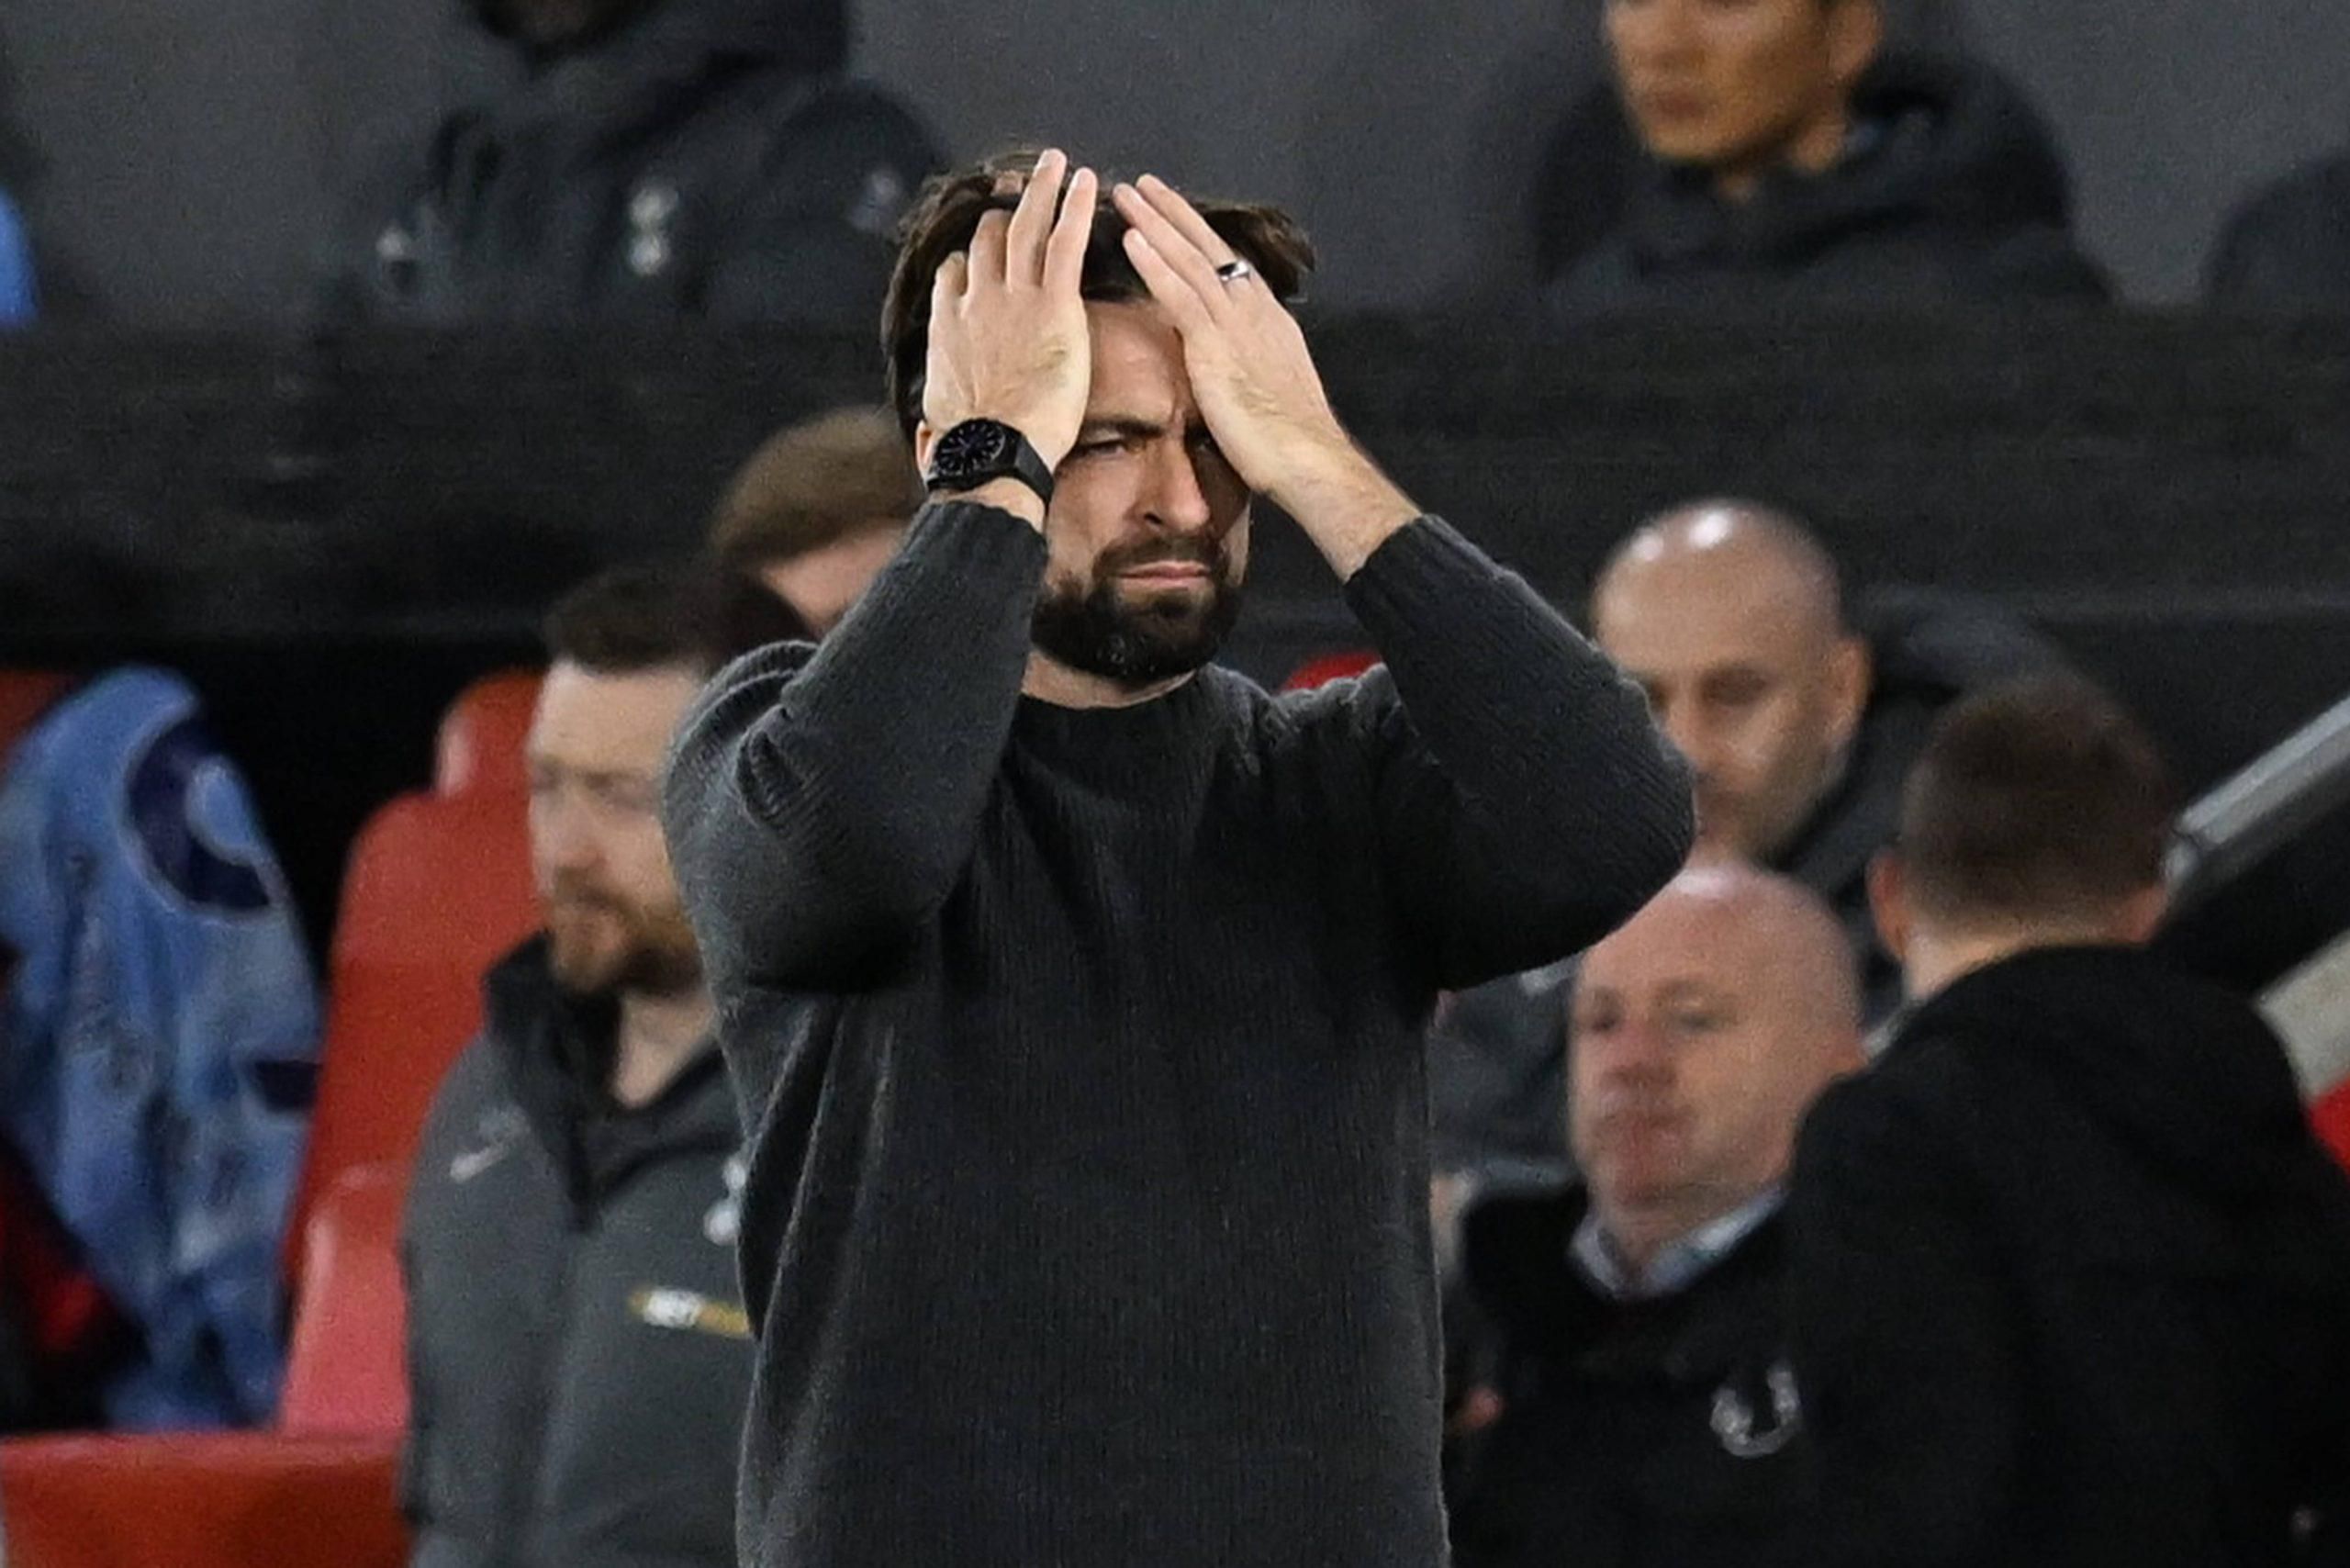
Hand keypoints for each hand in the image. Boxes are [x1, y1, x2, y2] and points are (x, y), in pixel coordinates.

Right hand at [922, 150, 1097, 472]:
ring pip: (1025, 227)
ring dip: (1040, 189)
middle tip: (1019, 184)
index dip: (972, 255)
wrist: (993, 451)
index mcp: (950, 324)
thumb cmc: (972, 447)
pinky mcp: (1053, 305)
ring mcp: (1013, 298)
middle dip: (1005, 209)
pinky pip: (1064, 242)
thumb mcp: (942, 414)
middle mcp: (976, 300)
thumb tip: (930, 430)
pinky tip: (1084, 180)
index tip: (983, 243)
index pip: (956, 272)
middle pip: (988, 239)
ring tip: (1053, 162)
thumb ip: (942, 401)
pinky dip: (1074, 206)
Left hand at [1112, 176, 1418, 575]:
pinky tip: (1132, 238)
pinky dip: (1155, 263)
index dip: (1198, 237)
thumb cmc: (1288, 440)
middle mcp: (1252, 309)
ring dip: (1155, 223)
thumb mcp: (1268, 386)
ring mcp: (1235, 323)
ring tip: (1127, 193)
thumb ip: (1246, 363)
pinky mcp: (1216, 344)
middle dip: (1173, 214)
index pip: (1228, 266)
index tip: (1174, 214)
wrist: (1307, 458)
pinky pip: (1180, 293)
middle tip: (1144, 184)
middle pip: (1207, 249)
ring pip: (1189, 260)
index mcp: (1266, 318)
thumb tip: (1230, 362)